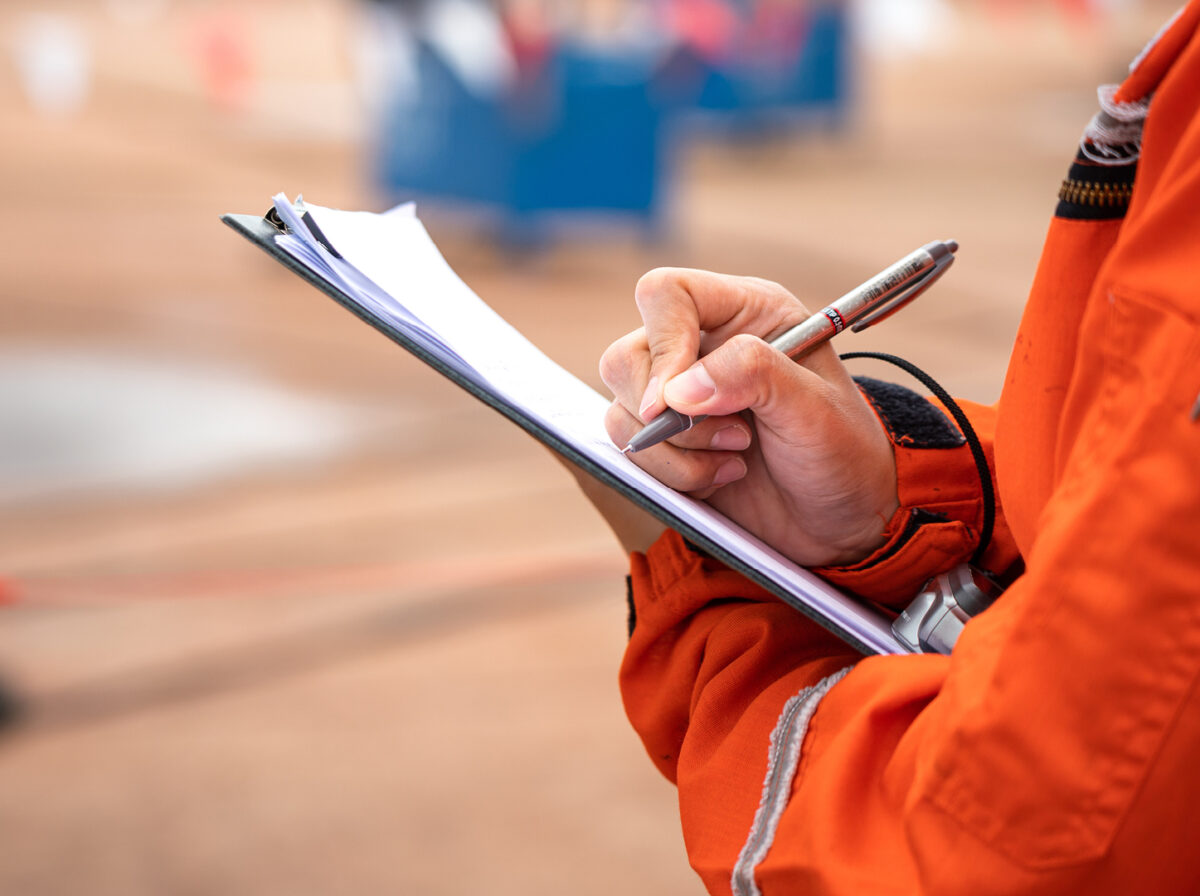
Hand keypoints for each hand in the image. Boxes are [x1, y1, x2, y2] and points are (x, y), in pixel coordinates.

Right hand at [599, 268, 898, 567]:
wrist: (842, 517)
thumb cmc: (841, 451)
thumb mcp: (815, 407)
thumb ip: (753, 375)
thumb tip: (677, 389)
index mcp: (744, 313)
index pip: (667, 295)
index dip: (664, 343)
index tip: (676, 401)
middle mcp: (702, 347)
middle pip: (627, 357)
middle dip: (669, 414)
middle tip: (735, 437)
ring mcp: (679, 396)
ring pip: (622, 410)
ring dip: (673, 451)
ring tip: (735, 460)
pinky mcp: (666, 442)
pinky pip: (630, 451)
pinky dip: (671, 474)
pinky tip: (719, 477)